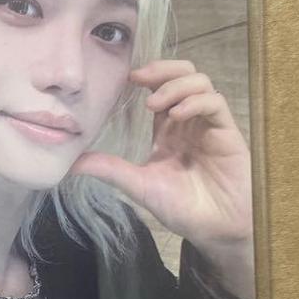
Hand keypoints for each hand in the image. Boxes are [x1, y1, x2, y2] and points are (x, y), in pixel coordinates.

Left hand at [71, 59, 253, 251]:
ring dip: (175, 85)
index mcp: (168, 130)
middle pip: (183, 74)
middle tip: (139, 78)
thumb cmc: (183, 208)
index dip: (147, 76)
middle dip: (162, 69)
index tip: (126, 78)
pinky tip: (177, 115)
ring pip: (200, 82)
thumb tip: (71, 164)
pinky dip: (195, 102)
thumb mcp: (139, 185)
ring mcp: (209, 124)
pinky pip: (215, 102)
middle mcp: (189, 121)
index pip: (159, 88)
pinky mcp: (228, 132)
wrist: (215, 230)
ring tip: (155, 104)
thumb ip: (110, 169)